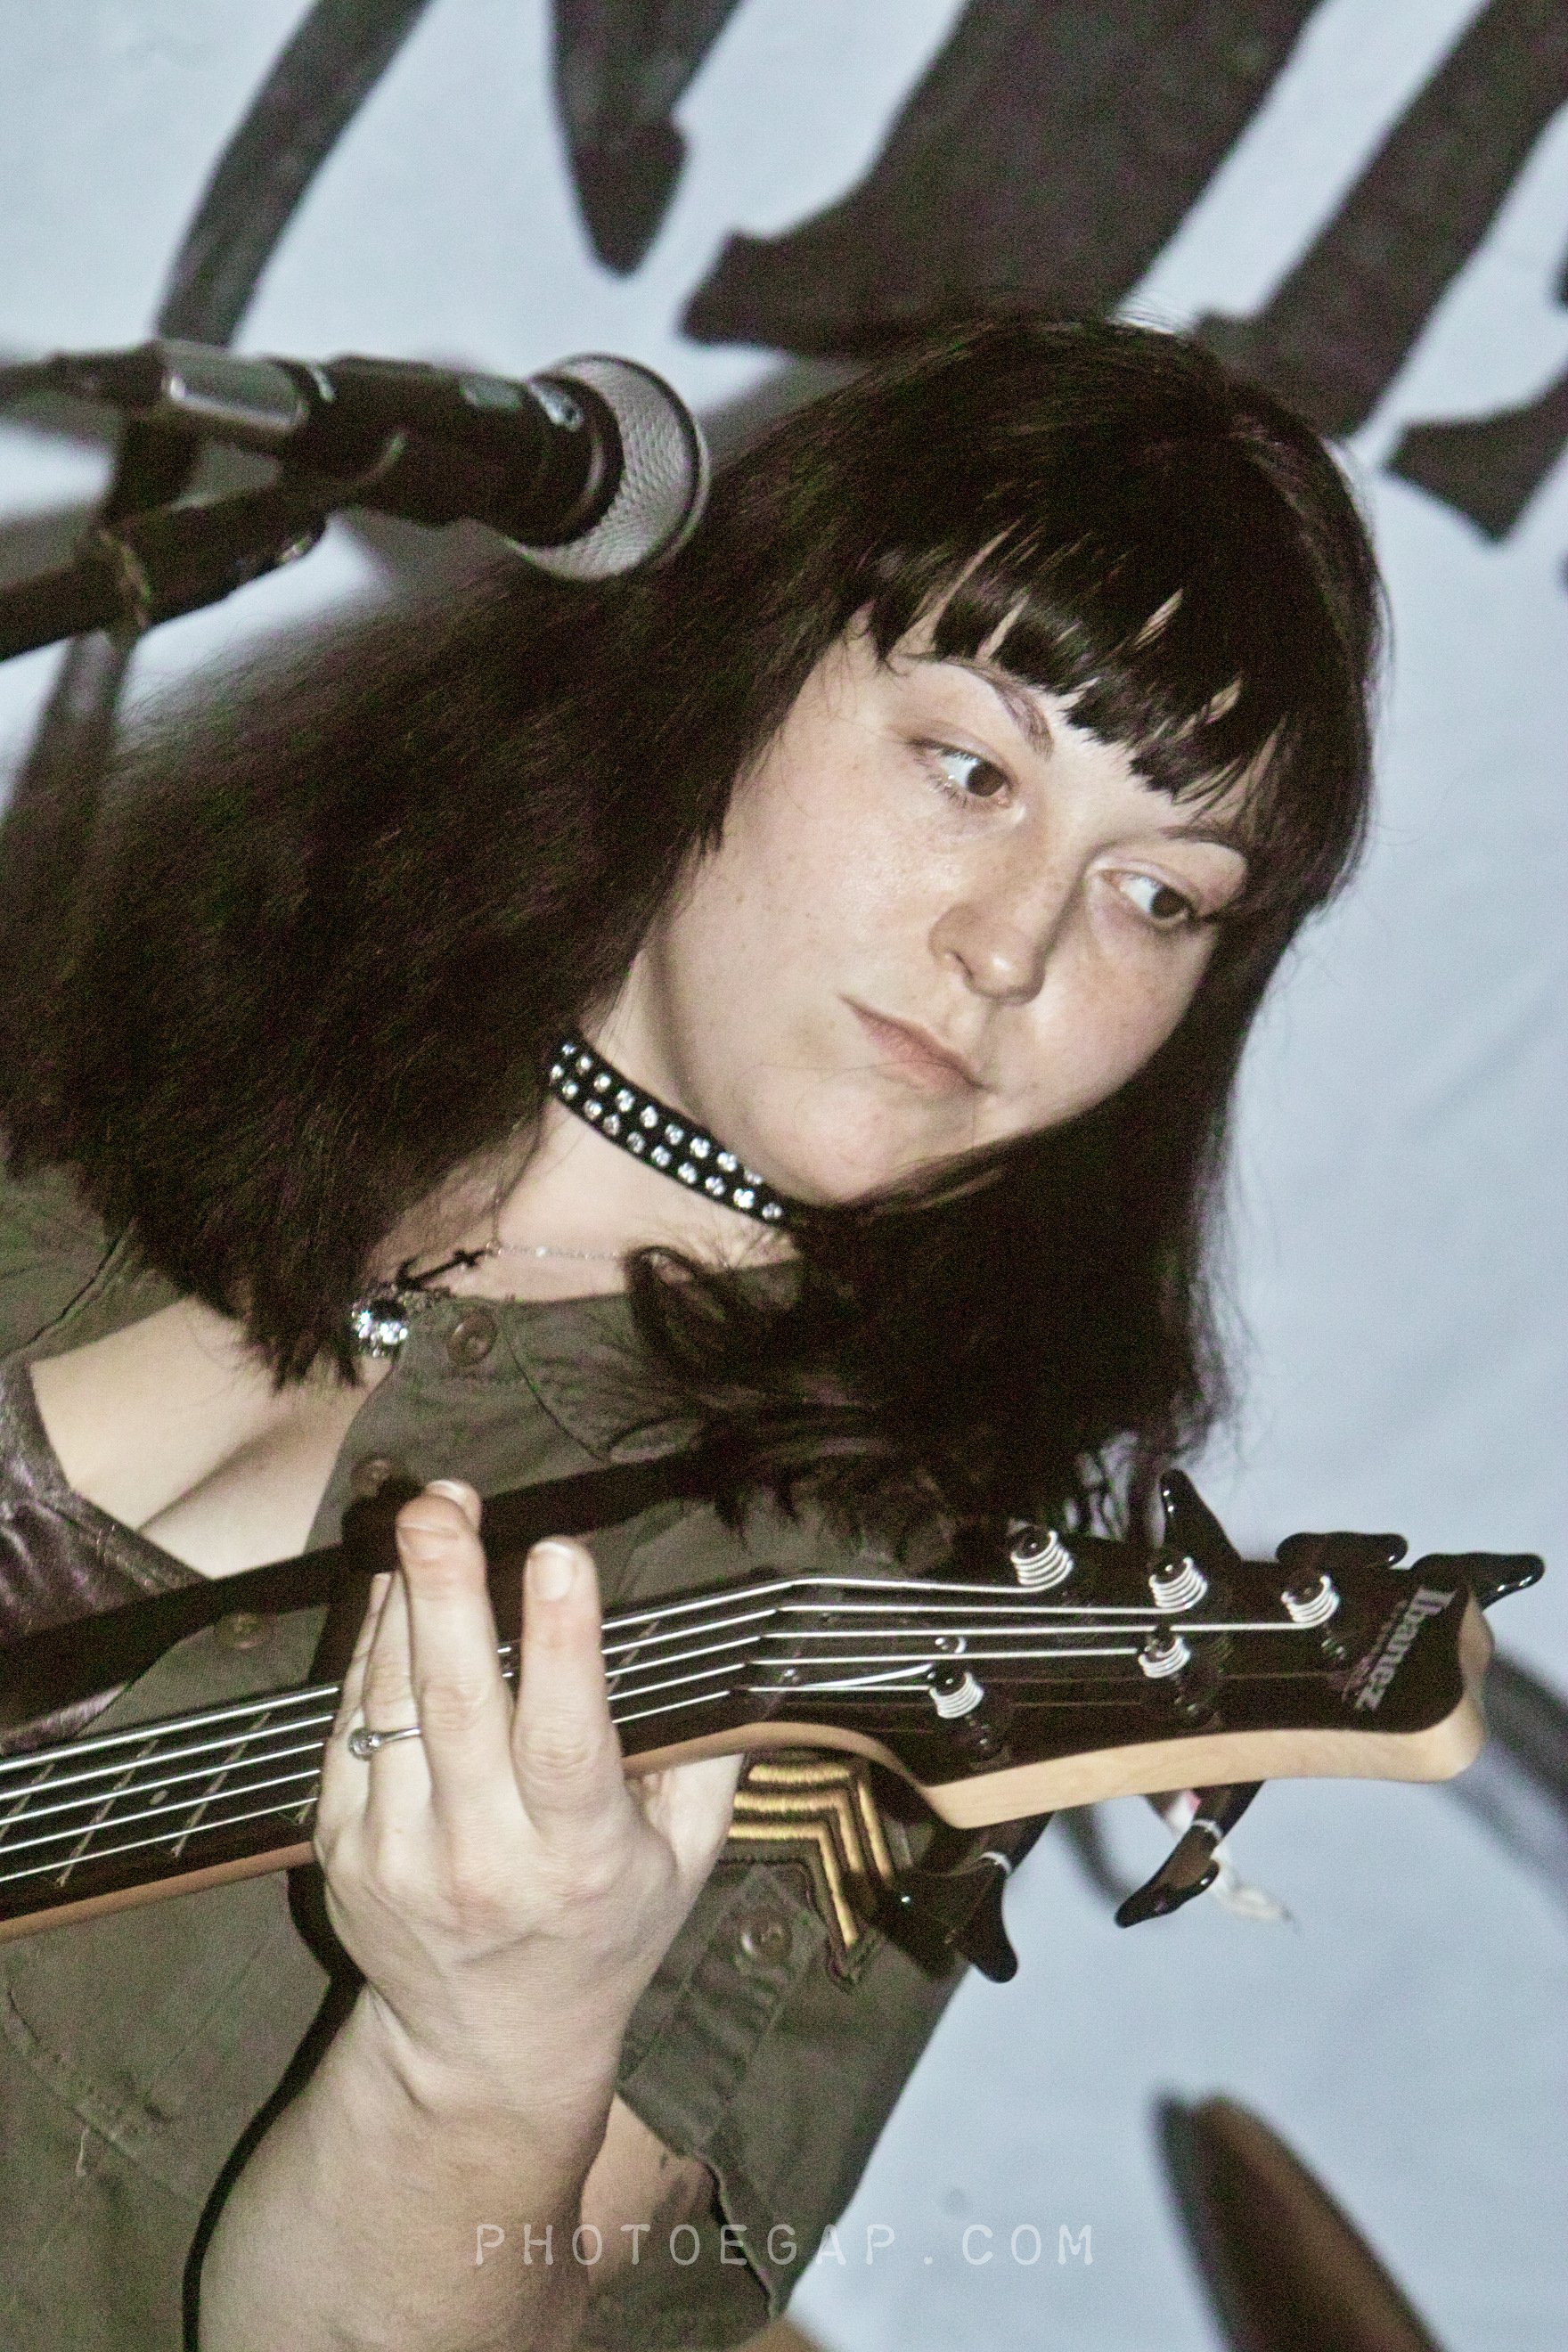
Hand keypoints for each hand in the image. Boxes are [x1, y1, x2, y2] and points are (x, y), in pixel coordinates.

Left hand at [313, 1481, 739, 2104]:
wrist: (486, 2048)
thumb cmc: (608, 1931)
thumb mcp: (687, 1862)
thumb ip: (706, 1757)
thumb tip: (734, 1648)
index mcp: (578, 1856)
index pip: (565, 1738)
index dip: (561, 1643)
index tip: (557, 1552)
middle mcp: (479, 1856)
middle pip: (455, 1704)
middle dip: (446, 1588)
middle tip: (442, 1503)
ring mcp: (395, 1853)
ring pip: (392, 1702)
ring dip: (403, 1599)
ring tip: (428, 1514)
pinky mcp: (340, 1847)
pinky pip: (350, 1725)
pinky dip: (371, 1649)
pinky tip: (396, 1593)